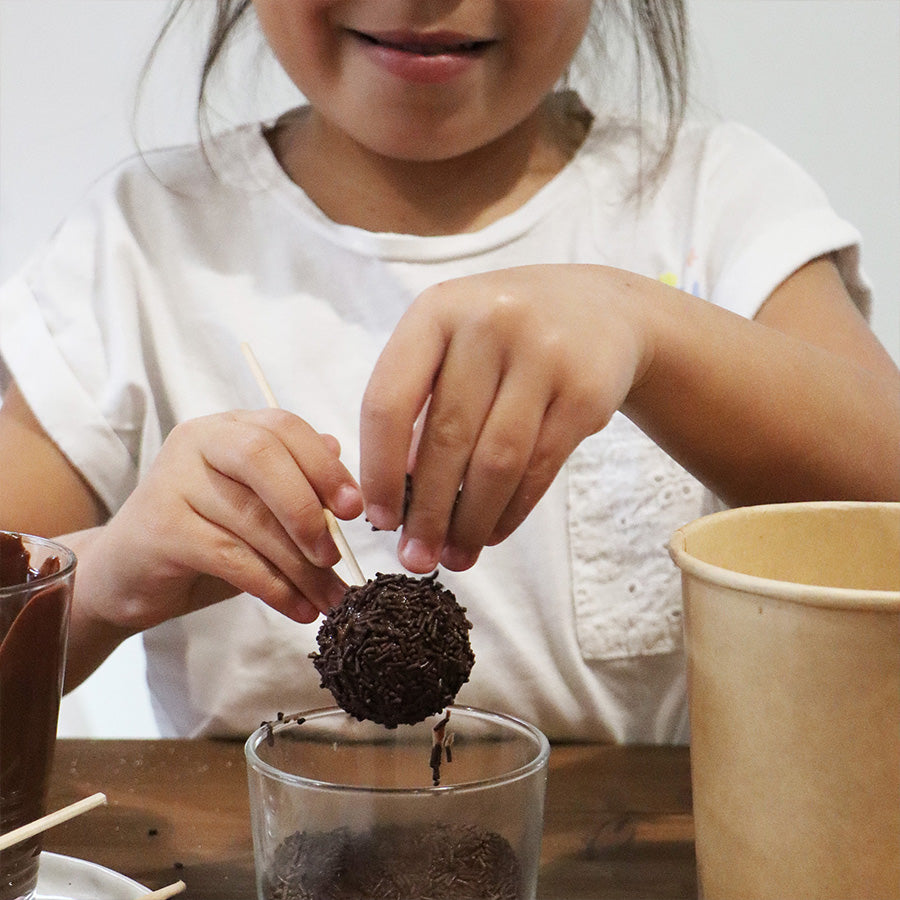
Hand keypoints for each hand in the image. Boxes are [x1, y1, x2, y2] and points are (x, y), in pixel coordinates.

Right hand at [85, 408, 363, 630]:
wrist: (125, 577)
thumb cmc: (202, 537)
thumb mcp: (257, 507)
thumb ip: (295, 480)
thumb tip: (340, 450)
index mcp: (228, 428)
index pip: (284, 428)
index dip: (325, 466)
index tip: (355, 509)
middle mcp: (197, 442)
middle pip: (264, 458)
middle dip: (308, 510)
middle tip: (336, 556)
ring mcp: (172, 480)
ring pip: (252, 518)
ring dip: (300, 567)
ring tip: (330, 599)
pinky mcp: (159, 527)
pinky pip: (230, 556)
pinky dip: (273, 587)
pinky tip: (298, 609)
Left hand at [360, 264, 649, 572]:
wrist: (601, 309)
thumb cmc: (505, 336)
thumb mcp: (453, 343)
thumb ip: (419, 403)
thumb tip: (394, 494)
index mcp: (436, 311)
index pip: (388, 401)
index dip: (377, 469)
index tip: (379, 519)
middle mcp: (488, 324)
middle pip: (445, 439)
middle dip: (426, 512)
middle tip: (415, 559)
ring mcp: (543, 354)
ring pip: (495, 462)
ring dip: (470, 521)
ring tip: (455, 557)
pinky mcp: (585, 391)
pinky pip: (539, 468)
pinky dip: (512, 511)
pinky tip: (493, 533)